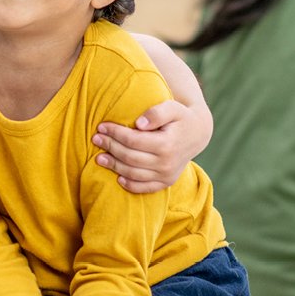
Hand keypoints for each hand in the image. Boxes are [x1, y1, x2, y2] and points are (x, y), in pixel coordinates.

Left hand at [92, 99, 210, 192]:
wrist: (198, 133)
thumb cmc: (180, 117)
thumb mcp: (172, 107)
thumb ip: (156, 113)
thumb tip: (138, 123)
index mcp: (167, 144)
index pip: (133, 141)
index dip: (115, 133)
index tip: (101, 126)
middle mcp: (167, 163)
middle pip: (130, 157)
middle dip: (110, 147)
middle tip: (96, 139)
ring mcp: (167, 175)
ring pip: (133, 173)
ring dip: (114, 166)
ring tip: (99, 158)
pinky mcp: (166, 182)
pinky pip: (145, 188)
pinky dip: (130, 185)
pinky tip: (117, 177)